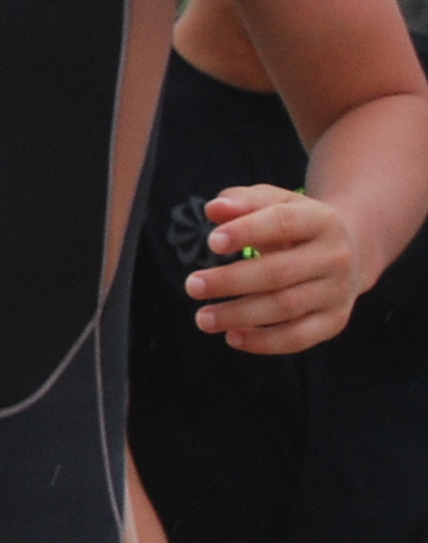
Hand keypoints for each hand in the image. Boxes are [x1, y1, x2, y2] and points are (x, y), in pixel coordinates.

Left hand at [187, 185, 362, 353]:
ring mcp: (338, 291)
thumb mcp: (275, 202)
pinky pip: (299, 337)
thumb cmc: (296, 224)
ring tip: (203, 317)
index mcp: (322, 220)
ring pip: (286, 307)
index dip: (247, 231)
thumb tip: (214, 209)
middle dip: (232, 281)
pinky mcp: (335, 320)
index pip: (283, 222)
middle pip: (280, 272)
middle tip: (192, 286)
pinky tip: (232, 336)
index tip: (212, 243)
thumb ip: (243, 201)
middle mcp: (335, 257)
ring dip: (240, 315)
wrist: (349, 251)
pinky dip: (264, 342)